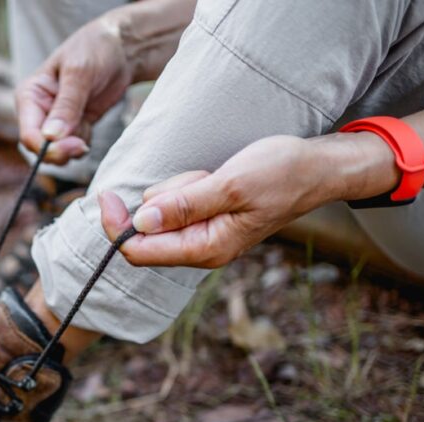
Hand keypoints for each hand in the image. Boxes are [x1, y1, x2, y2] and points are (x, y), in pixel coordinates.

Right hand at [16, 16, 131, 165]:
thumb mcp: (79, 73)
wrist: (121, 49)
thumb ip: (67, 105)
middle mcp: (38, 112)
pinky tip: (90, 120)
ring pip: (57, 153)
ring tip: (87, 121)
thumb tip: (51, 137)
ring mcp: (55, 122)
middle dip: (62, 151)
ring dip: (75, 147)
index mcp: (29, 96)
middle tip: (83, 145)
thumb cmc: (95, 50)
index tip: (74, 146)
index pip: (29, 134)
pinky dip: (84, 142)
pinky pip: (74, 148)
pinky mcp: (72, 127)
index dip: (47, 147)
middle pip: (41, 149)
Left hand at [101, 134, 398, 267]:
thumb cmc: (282, 173)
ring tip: (214, 176)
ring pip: (161, 210)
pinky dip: (188, 184)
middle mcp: (200, 249)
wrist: (317, 168)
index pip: (138, 251)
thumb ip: (185, 204)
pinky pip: (177, 201)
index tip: (106, 195)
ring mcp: (202, 234)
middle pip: (147, 230)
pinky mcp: (204, 217)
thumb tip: (141, 222)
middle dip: (161, 198)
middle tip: (199, 178)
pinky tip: (214, 177)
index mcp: (205, 249)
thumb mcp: (231, 184)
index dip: (115, 227)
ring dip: (178, 187)